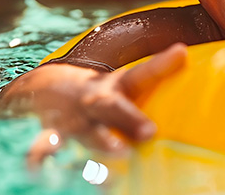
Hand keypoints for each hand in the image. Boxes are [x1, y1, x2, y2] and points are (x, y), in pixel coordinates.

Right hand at [26, 43, 186, 166]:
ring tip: (110, 160)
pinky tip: (40, 172)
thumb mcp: (124, 83)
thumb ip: (155, 75)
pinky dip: (39, 160)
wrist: (41, 87)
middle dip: (129, 119)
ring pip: (82, 130)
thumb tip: (185, 53)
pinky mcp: (47, 135)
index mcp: (115, 87)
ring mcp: (69, 118)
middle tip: (150, 132)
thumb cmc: (99, 94)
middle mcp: (93, 101)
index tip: (181, 53)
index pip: (143, 72)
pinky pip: (42, 148)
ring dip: (95, 144)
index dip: (163, 63)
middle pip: (110, 106)